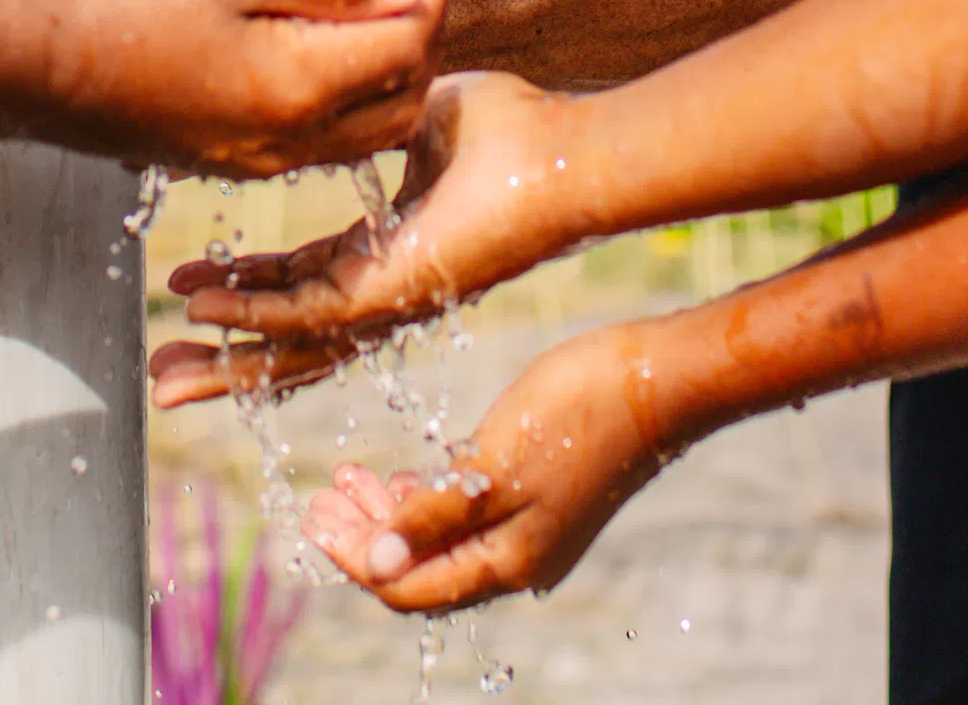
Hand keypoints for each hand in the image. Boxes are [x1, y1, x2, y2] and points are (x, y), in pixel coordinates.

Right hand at [0, 0, 444, 175]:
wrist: (25, 57)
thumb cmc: (122, 1)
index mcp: (300, 93)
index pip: (408, 50)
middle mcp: (285, 143)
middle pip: (397, 102)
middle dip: (414, 44)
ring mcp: (250, 159)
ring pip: (356, 130)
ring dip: (374, 74)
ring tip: (354, 12)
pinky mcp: (218, 156)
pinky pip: (305, 139)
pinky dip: (327, 98)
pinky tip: (297, 46)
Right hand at [162, 74, 590, 369]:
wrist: (562, 152)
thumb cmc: (512, 133)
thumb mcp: (412, 115)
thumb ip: (365, 114)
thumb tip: (337, 81)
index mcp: (385, 250)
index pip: (299, 283)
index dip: (243, 287)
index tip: (190, 283)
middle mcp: (382, 286)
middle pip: (286, 336)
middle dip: (221, 357)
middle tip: (163, 375)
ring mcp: (387, 297)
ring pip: (292, 344)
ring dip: (226, 356)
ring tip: (167, 371)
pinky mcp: (394, 292)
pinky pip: (311, 312)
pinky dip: (255, 313)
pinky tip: (209, 309)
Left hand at [304, 321, 686, 610]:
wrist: (656, 379)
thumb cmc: (578, 415)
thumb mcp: (491, 468)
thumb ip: (431, 518)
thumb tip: (374, 564)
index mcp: (507, 563)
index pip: (409, 587)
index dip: (355, 558)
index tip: (312, 520)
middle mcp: (518, 558)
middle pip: (421, 567)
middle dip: (364, 534)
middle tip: (321, 498)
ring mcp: (532, 528)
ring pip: (442, 538)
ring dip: (392, 511)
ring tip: (349, 477)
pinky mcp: (540, 494)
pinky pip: (468, 514)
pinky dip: (428, 496)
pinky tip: (406, 472)